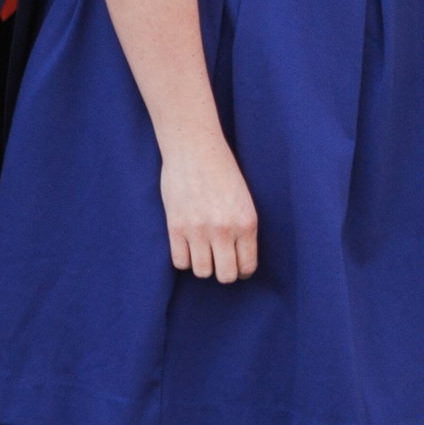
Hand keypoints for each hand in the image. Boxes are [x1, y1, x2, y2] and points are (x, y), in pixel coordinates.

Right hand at [159, 137, 258, 282]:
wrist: (195, 148)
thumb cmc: (222, 170)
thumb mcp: (243, 199)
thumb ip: (242, 228)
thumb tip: (238, 257)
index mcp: (247, 222)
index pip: (247, 266)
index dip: (242, 270)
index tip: (237, 266)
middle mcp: (224, 229)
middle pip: (226, 276)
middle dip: (224, 272)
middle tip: (220, 261)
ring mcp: (198, 230)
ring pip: (202, 272)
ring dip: (203, 265)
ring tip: (203, 250)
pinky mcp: (176, 227)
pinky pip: (180, 262)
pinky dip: (184, 258)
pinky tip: (187, 245)